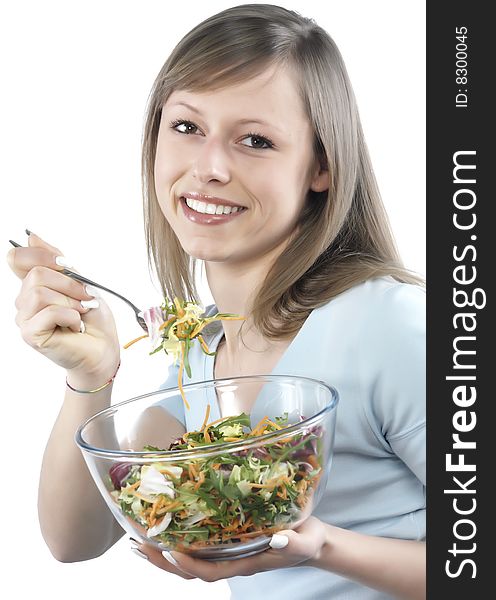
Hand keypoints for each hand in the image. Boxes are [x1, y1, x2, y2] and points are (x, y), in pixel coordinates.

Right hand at [7, 232, 119, 380]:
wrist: (104, 347)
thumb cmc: (93, 319)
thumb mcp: (81, 281)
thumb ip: (56, 260)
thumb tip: (32, 237)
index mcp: (34, 285)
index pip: (18, 258)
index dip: (42, 256)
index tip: (67, 266)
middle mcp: (24, 301)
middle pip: (35, 274)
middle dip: (69, 284)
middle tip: (85, 299)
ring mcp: (25, 318)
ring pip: (39, 292)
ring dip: (70, 302)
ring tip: (80, 313)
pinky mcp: (31, 334)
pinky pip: (49, 312)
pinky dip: (71, 316)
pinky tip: (76, 326)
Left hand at [131, 516, 326, 581]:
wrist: (309, 539)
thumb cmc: (307, 540)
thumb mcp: (305, 541)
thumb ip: (293, 543)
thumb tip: (277, 538)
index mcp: (245, 563)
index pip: (210, 572)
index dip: (188, 566)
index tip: (169, 553)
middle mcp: (231, 561)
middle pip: (190, 571)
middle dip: (162, 562)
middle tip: (137, 545)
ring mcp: (228, 553)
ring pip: (189, 562)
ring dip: (163, 554)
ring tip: (140, 541)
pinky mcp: (228, 541)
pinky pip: (198, 548)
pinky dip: (178, 542)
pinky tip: (167, 530)